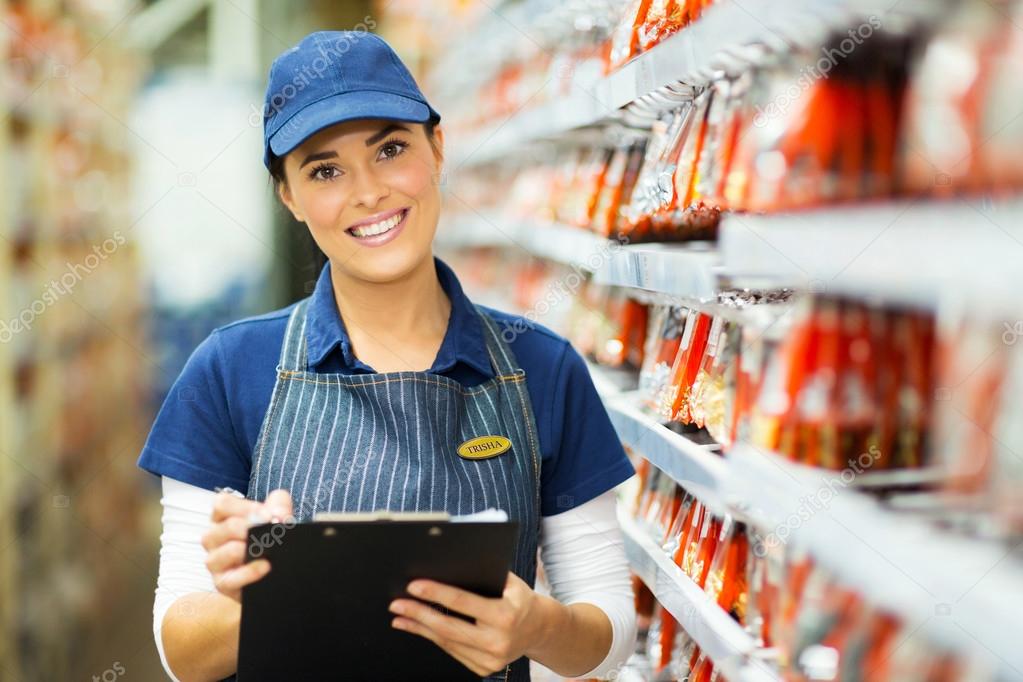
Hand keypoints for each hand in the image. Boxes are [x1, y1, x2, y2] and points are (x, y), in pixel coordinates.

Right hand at [200, 488, 292, 602]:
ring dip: (247, 550)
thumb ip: (279, 504)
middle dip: (249, 529)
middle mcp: (214, 539)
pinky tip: (266, 566)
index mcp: (223, 518)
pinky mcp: (223, 583)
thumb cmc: (269, 539)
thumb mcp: (276, 516)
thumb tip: (278, 514)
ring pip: (223, 554)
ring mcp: (216, 562)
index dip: (245, 507)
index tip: (266, 514)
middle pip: (224, 528)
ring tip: (266, 548)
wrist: (277, 569)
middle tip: (269, 531)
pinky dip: (249, 572)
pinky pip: (230, 580)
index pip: (221, 504)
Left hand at [389, 572, 550, 676]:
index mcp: (505, 615)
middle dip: (419, 614)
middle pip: (448, 627)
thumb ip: (484, 574)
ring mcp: (490, 659)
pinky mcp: (483, 669)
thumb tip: (445, 565)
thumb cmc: (519, 598)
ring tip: (400, 615)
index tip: (414, 586)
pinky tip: (418, 628)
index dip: (436, 593)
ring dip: (419, 628)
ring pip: (446, 642)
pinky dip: (433, 638)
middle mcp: (498, 641)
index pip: (462, 602)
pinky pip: (452, 651)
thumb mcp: (509, 582)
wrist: (538, 629)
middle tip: (396, 603)